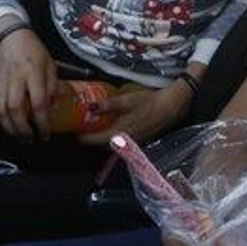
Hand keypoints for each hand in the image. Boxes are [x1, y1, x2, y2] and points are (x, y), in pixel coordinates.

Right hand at [0, 27, 56, 138]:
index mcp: (33, 72)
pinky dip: (3, 120)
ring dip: (10, 128)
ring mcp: (3, 82)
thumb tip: (51, 107)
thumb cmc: (34, 50)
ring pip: (1, 110)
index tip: (45, 132)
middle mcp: (16, 78)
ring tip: (20, 137)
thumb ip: (51, 86)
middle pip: (15, 109)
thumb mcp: (51, 65)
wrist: (12, 37)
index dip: (41, 120)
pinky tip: (11, 126)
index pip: (37, 102)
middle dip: (23, 128)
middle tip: (31, 138)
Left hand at [76, 79, 190, 145]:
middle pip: (103, 144)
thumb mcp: (127, 100)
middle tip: (84, 127)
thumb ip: (109, 104)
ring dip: (103, 138)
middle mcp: (124, 141)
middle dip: (92, 139)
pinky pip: (122, 141)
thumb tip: (91, 107)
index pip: (96, 141)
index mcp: (119, 133)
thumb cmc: (149, 103)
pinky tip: (115, 124)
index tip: (76, 132)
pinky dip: (114, 135)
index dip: (84, 137)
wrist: (170, 107)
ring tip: (97, 126)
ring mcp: (133, 142)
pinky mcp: (139, 138)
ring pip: (112, 144)